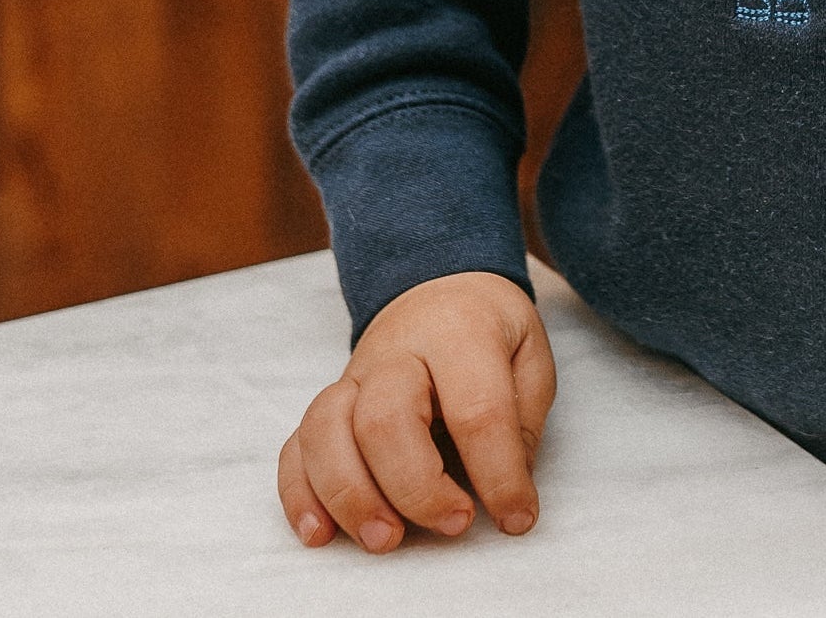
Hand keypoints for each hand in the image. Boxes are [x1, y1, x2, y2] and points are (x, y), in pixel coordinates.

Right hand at [278, 270, 555, 553]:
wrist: (439, 285)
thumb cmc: (488, 331)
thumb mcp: (529, 355)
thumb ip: (521, 422)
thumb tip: (505, 494)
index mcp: (460, 334)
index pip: (476, 410)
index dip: (497, 474)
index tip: (516, 518)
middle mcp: (397, 353)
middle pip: (384, 420)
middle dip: (415, 487)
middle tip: (454, 525)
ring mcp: (353, 376)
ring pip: (327, 432)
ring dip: (350, 497)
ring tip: (385, 540)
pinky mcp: (328, 403)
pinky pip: (296, 447)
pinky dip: (299, 494)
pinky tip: (320, 534)